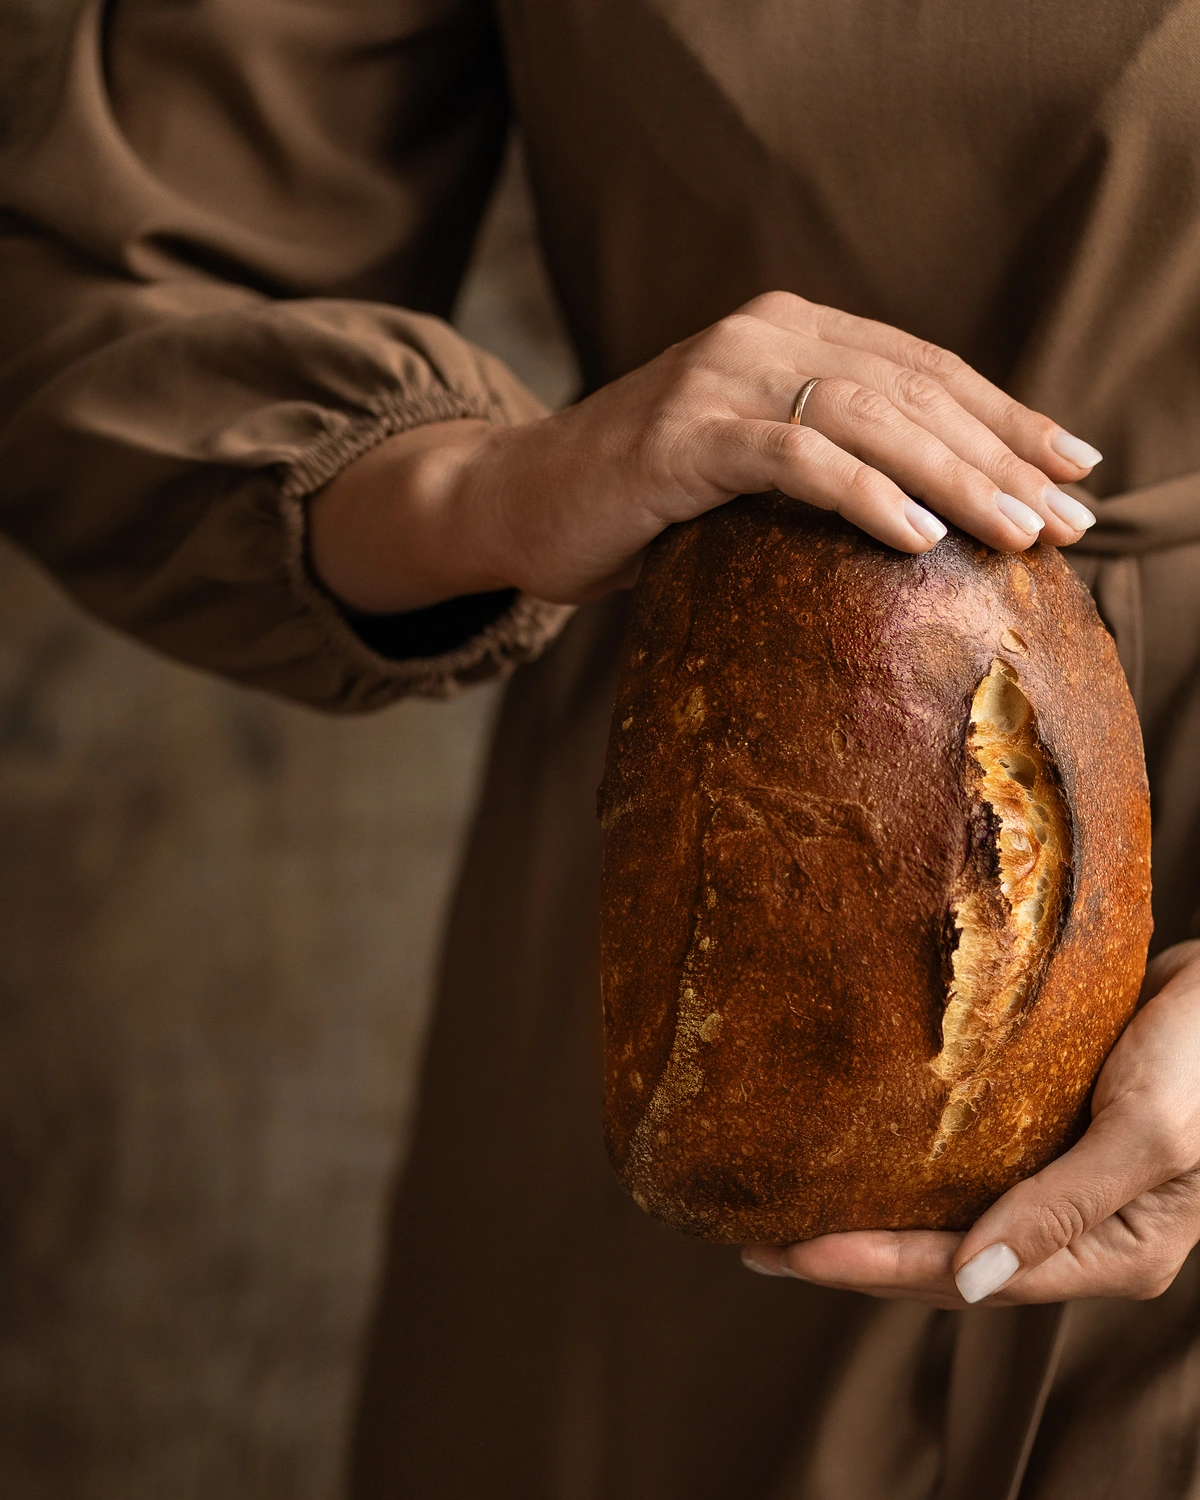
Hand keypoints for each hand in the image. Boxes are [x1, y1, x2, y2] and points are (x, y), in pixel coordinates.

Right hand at [309, 292, 1100, 612]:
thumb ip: (825, 458)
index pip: (923, 368)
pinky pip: (793, 455)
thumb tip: (940, 515)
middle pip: (911, 389)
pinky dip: (863, 492)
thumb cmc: (641, 500)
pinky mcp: (682, 434)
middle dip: (1001, 456)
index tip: (1073, 468)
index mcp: (788, 333)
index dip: (1006, 415)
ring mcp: (717, 378)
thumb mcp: (749, 466)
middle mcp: (760, 335)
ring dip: (954, 477)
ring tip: (1017, 532)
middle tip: (1066, 518)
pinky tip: (917, 536)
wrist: (516, 499)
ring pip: (867, 416)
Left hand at [742, 941, 1199, 1306]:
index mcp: (1112, 1253)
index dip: (877, 1267)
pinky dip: (910, 1165)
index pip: (970, 1278)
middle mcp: (1080, 1229)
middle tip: (764, 1245)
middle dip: (856, 1256)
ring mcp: (1064, 1181)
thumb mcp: (1148, 1134)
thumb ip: (1060, 1209)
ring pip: (951, 1216)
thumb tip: (968, 1281)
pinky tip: (862, 1148)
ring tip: (791, 1206)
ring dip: (875, 1215)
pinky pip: (969, 1163)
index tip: (794, 1252)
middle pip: (950, 1261)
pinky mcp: (1052, 1129)